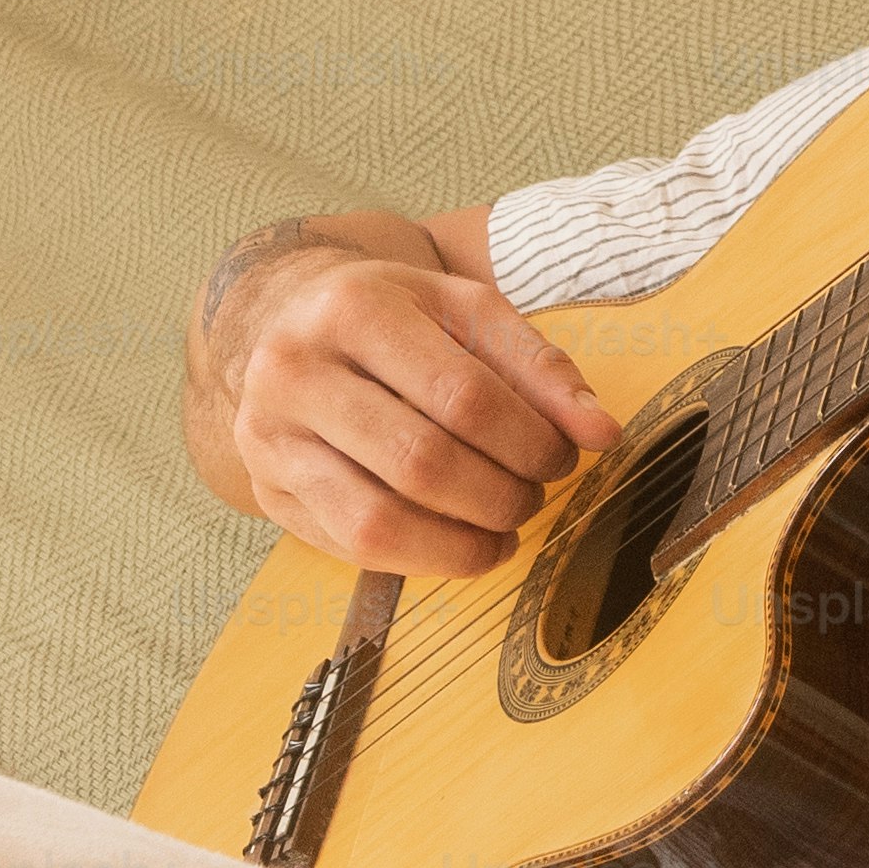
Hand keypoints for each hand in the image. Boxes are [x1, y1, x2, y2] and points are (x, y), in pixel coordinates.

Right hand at [199, 241, 619, 581]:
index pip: (463, 396)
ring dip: (461, 543)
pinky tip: (457, 545)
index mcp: (354, 308)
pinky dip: (421, 559)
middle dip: (499, 495)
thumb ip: (539, 367)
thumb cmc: (393, 316)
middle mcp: (295, 372)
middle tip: (533, 496)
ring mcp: (270, 437)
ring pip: (377, 520)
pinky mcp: (267, 491)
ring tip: (503, 531)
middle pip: (420, 462)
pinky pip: (350, 547)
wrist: (285, 320)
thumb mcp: (466, 312)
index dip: (529, 441)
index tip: (564, 457)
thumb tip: (601, 433)